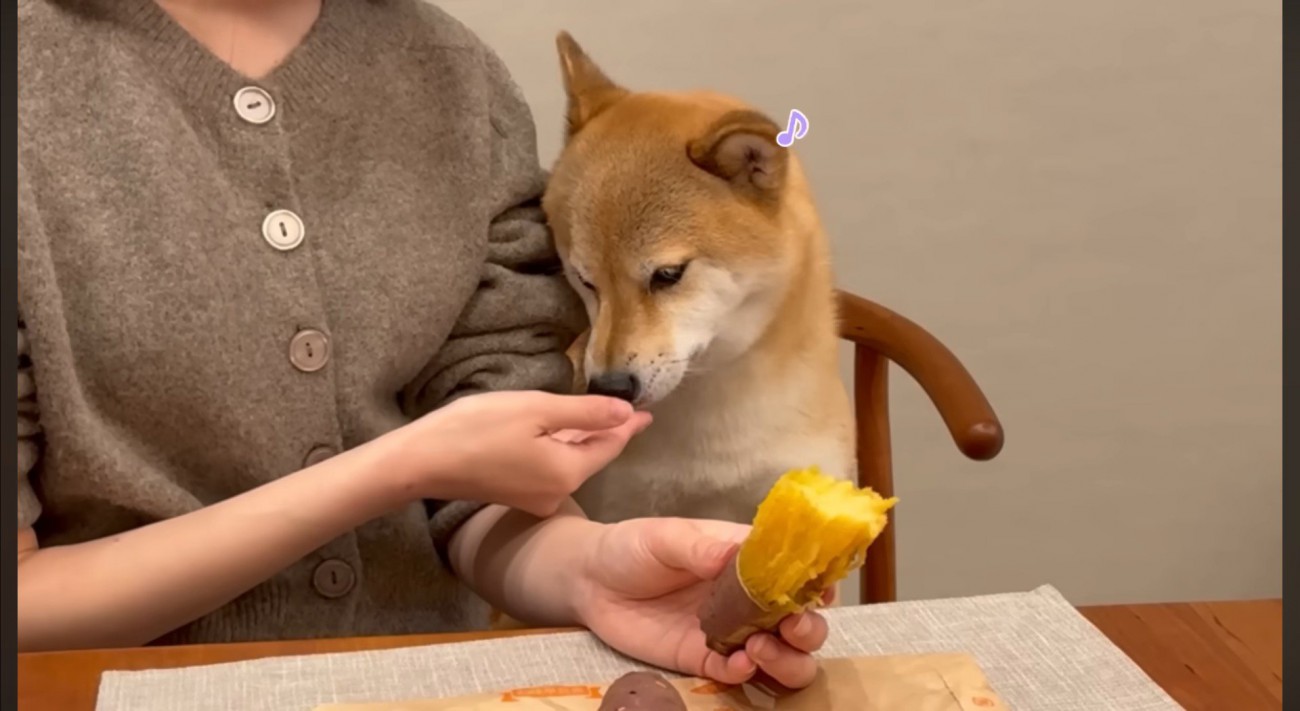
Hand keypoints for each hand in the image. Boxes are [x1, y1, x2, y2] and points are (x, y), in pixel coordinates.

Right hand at [391, 391, 651, 516]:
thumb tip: (626, 413)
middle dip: (609, 432)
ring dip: (584, 439)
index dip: (629, 425)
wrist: (424, 461)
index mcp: (568, 472)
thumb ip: (585, 413)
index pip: (611, 445)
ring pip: (571, 462)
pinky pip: (550, 467)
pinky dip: (560, 447)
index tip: (648, 412)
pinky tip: (562, 433)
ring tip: (602, 418)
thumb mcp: (537, 411)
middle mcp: (558, 493)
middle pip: (592, 456)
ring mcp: (535, 498)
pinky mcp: (515, 494)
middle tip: (630, 411)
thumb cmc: (478, 429)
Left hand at [573, 518, 829, 687]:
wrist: (589, 580)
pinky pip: (738, 673)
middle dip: (809, 629)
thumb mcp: (665, 537)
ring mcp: (730, 631)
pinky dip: (746, 672)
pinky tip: (737, 664)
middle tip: (790, 627)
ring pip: (782, 655)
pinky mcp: (704, 658)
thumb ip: (699, 548)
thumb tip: (734, 554)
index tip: (820, 592)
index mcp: (748, 560)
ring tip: (761, 647)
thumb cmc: (633, 546)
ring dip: (786, 657)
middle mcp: (749, 598)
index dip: (818, 584)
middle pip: (803, 622)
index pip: (798, 572)